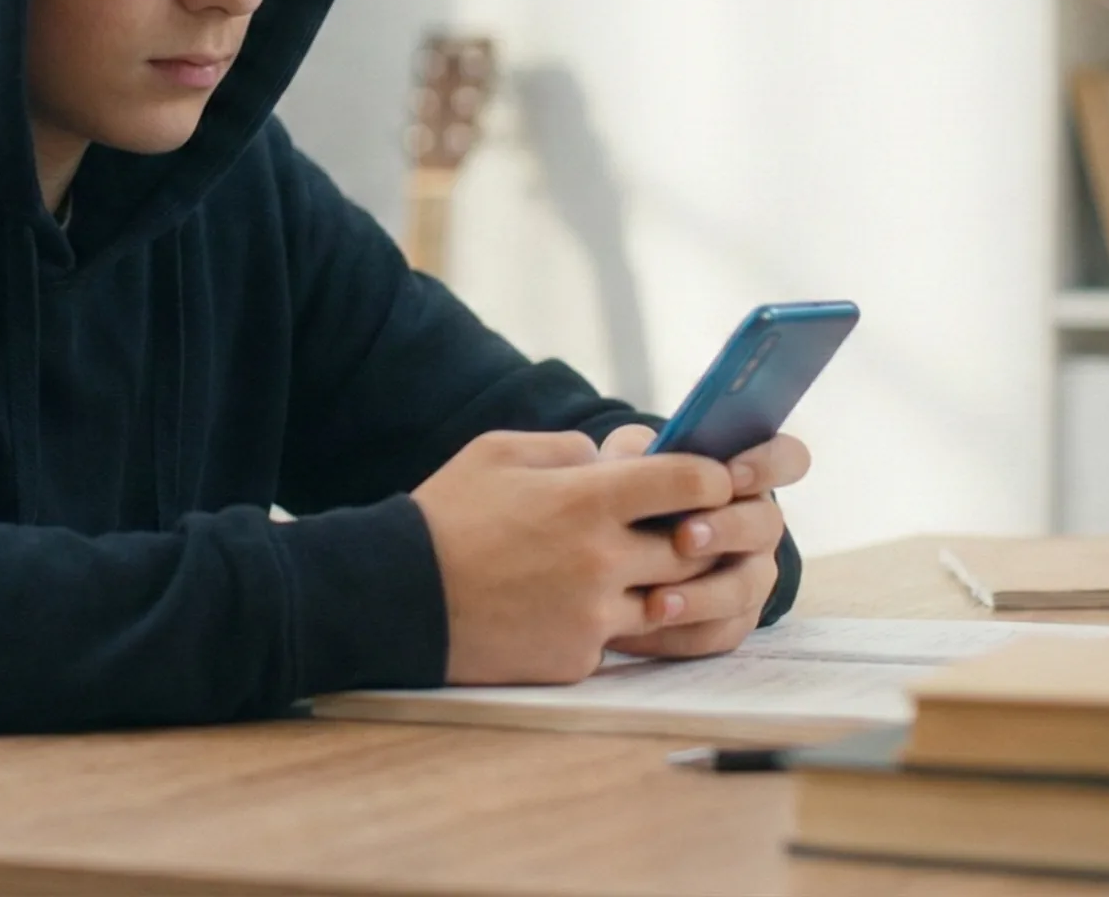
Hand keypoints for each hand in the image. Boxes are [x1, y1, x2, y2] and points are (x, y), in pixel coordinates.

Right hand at [410, 429, 733, 683]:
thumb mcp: (499, 453)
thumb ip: (568, 449)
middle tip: (683, 525)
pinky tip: (574, 607)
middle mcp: (602, 561)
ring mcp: (593, 617)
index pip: (691, 483)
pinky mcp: (576, 659)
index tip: (708, 480)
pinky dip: (609, 622)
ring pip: (668, 601)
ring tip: (633, 566)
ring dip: (660, 583)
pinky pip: (618, 640)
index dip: (712, 478)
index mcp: (588, 501)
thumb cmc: (446, 516)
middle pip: (695, 548)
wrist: (397, 598)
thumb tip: (614, 460)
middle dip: (697, 534)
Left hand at [594, 424, 808, 658]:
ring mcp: (750, 576)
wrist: (607, 555)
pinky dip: (682, 632)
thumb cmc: (629, 496)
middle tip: (684, 538)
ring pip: (746, 588)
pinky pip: (720, 632)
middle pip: (767, 525)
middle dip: (728, 530)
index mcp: (745, 477)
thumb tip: (638, 455)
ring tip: (657, 602)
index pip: (787, 459)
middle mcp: (757, 526)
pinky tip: (643, 626)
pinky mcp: (731, 620)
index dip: (769, 464)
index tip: (731, 474)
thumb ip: (634, 453)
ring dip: (704, 595)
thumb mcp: (627, 464)